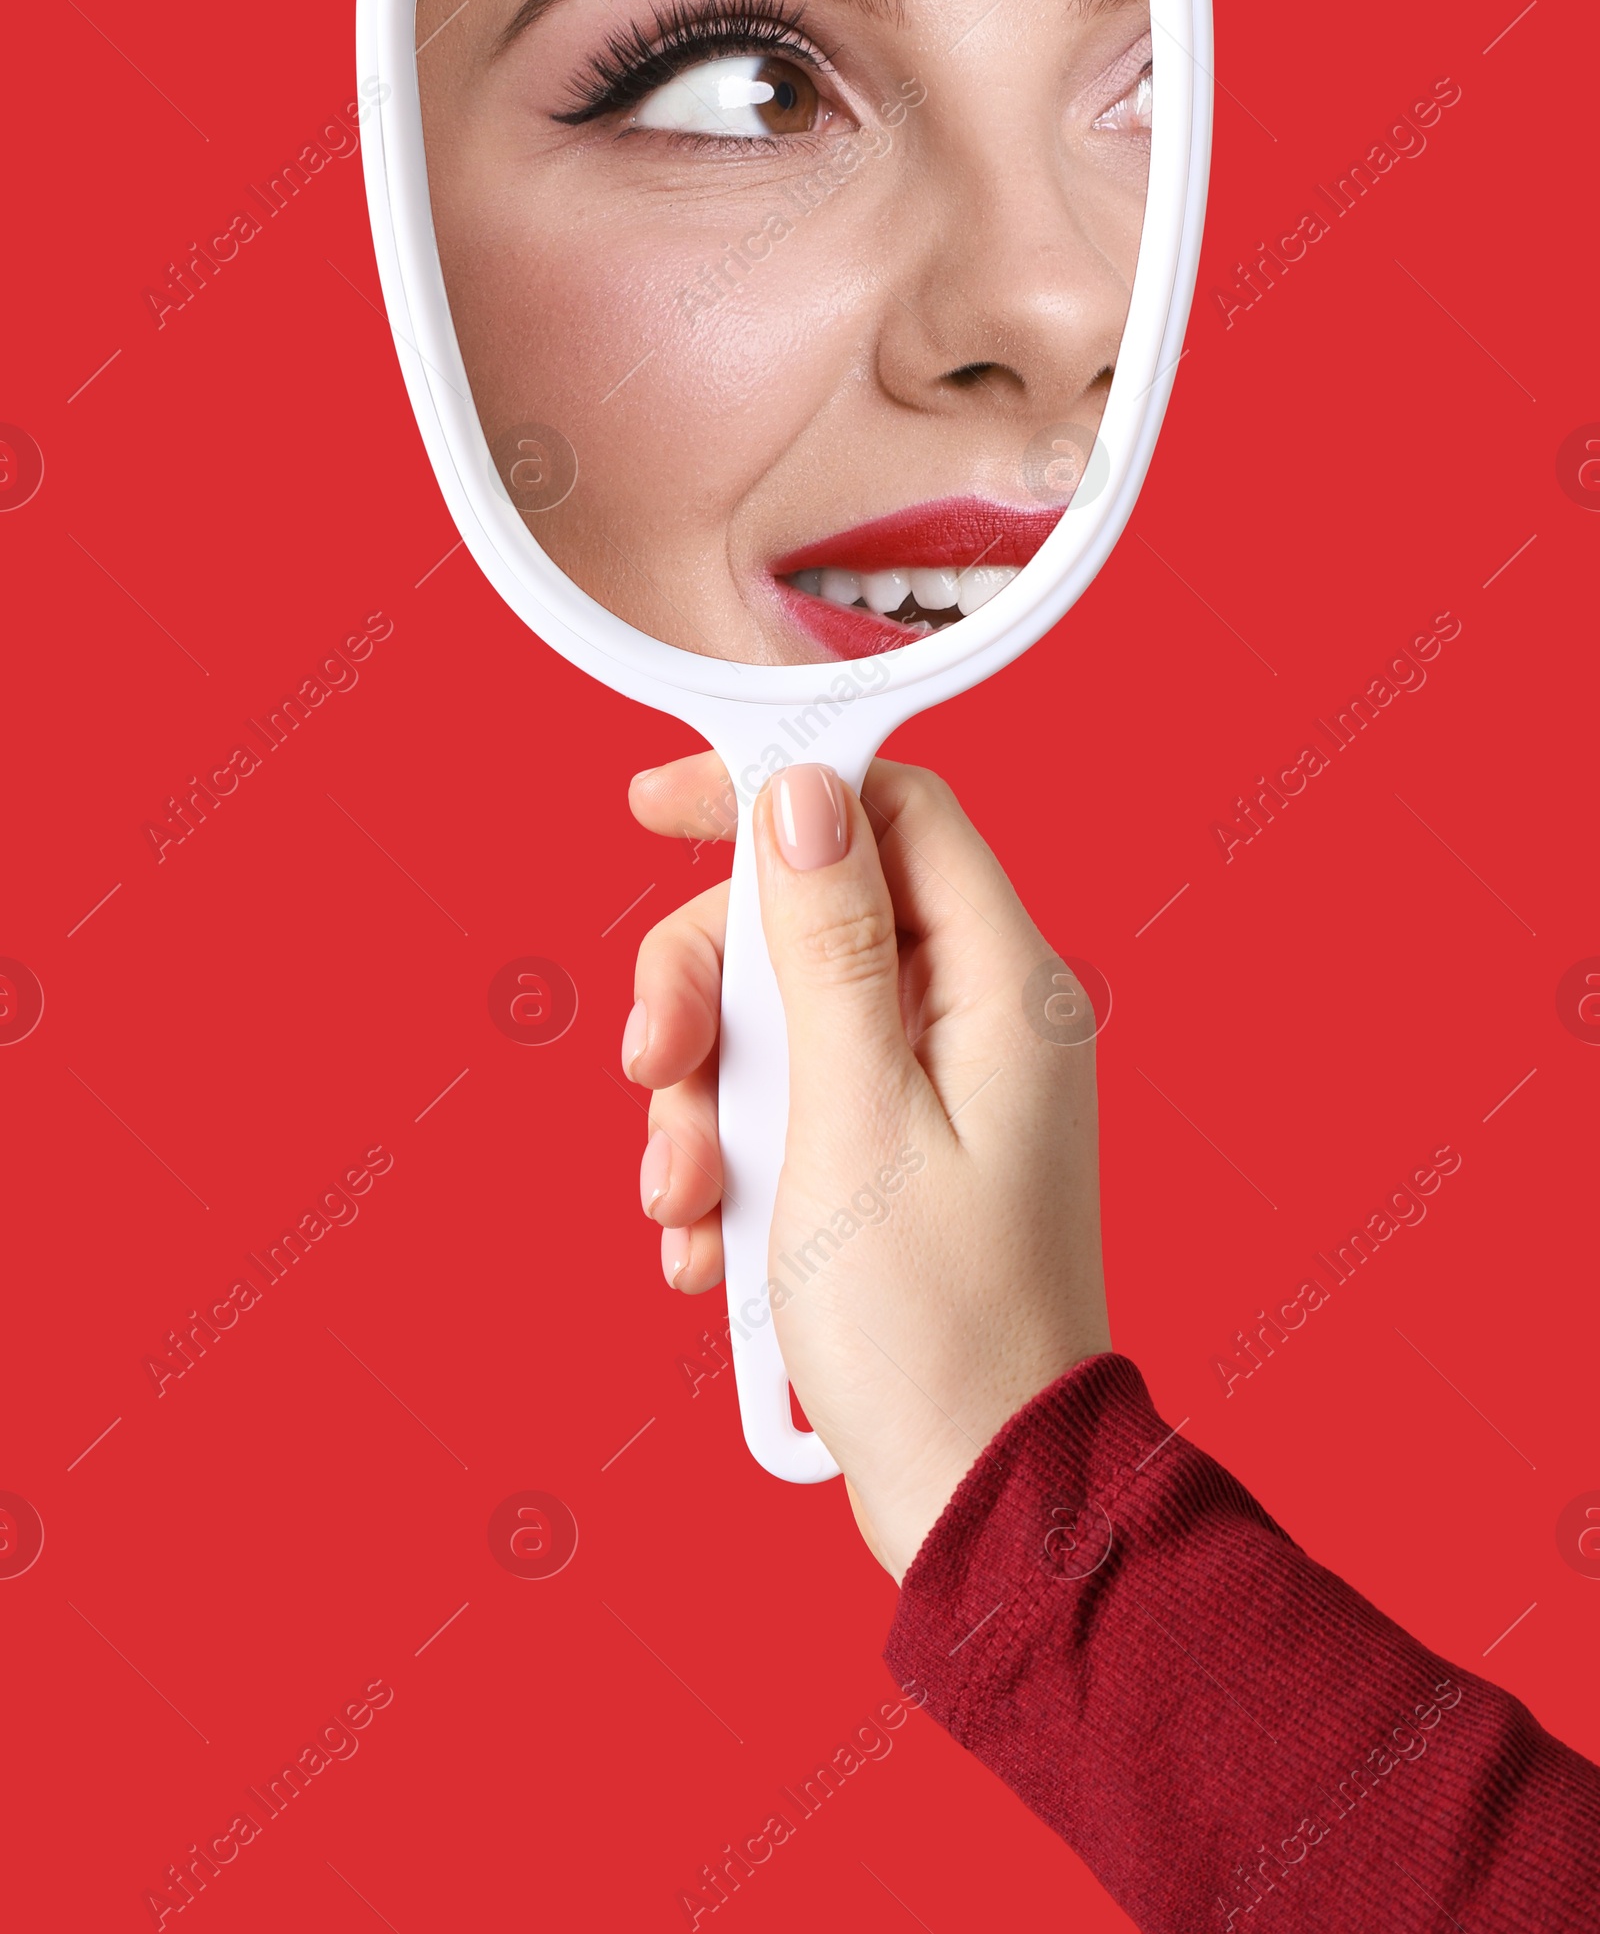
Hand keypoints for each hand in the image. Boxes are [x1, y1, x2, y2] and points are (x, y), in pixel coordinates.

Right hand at [623, 753, 1109, 1582]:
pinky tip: (707, 1242)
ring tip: (683, 1202)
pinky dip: (730, 1160)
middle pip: (808, 921)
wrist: (978, 1497)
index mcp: (998, 986)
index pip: (890, 811)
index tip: (660, 807)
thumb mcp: (851, 1116)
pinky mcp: (891, 1157)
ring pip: (779, 1020)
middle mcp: (973, 1022)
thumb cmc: (933, 1326)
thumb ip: (826, 944)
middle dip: (708, 991)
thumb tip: (804, 795)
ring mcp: (932, 1093)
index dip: (774, 791)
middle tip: (656, 1069)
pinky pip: (786, 1106)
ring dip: (705, 1100)